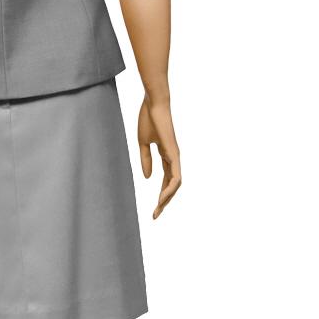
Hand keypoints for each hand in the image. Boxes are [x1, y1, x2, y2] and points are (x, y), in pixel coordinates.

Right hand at [137, 93, 180, 218]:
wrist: (154, 104)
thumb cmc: (148, 119)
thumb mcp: (143, 143)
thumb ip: (145, 160)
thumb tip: (147, 178)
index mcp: (166, 155)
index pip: (166, 180)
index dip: (160, 194)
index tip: (153, 208)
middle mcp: (173, 157)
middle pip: (172, 185)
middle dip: (164, 201)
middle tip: (155, 214)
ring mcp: (175, 156)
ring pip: (176, 184)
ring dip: (167, 198)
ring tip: (158, 209)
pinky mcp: (174, 153)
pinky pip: (175, 176)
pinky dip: (170, 188)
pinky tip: (162, 197)